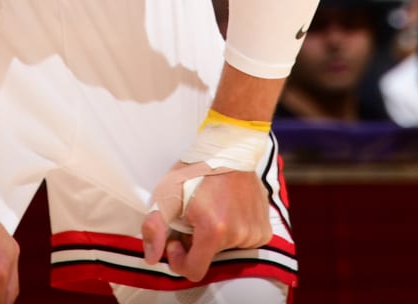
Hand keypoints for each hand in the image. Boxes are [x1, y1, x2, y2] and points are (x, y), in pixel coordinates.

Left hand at [141, 165, 271, 281]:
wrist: (231, 147)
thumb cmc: (197, 169)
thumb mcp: (168, 193)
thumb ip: (156, 226)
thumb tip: (152, 257)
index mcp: (215, 231)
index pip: (194, 271)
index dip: (180, 260)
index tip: (176, 240)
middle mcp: (239, 235)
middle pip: (210, 257)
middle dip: (197, 243)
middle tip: (194, 217)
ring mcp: (255, 232)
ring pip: (226, 250)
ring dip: (216, 236)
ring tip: (212, 209)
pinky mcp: (265, 228)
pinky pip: (243, 242)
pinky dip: (234, 232)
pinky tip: (229, 211)